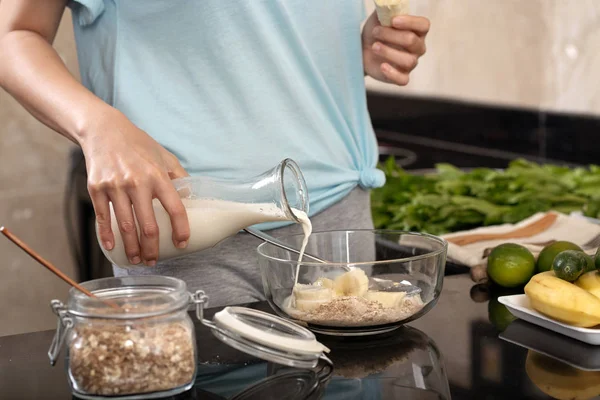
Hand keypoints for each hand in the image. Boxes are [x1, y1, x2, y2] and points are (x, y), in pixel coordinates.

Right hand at [81, 108, 189, 265]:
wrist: (103, 129)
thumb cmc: (138, 144)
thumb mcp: (164, 156)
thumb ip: (179, 177)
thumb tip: (192, 197)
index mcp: (158, 176)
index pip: (175, 208)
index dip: (181, 229)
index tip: (182, 243)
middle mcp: (137, 182)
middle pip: (148, 225)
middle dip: (153, 248)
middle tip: (154, 260)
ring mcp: (115, 186)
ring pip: (126, 226)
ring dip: (132, 247)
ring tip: (137, 259)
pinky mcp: (97, 188)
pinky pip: (103, 217)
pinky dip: (107, 235)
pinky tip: (113, 246)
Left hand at [362, 12, 429, 85]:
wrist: (362, 50)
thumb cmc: (375, 32)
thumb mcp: (379, 17)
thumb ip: (386, 9)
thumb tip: (388, 2)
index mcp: (417, 31)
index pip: (424, 25)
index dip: (411, 22)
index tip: (394, 20)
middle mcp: (417, 47)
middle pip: (412, 41)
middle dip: (391, 35)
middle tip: (375, 32)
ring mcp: (410, 63)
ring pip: (408, 61)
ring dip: (388, 52)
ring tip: (374, 47)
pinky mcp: (401, 77)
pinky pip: (403, 79)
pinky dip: (392, 73)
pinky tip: (382, 66)